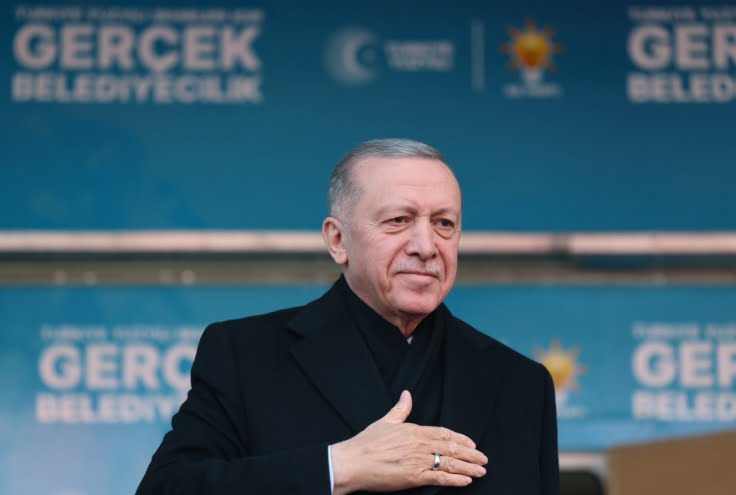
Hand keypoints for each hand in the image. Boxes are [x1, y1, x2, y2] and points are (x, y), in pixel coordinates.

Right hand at [330, 390, 487, 493]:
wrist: (353, 462)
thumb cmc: (366, 443)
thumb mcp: (385, 421)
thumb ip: (400, 409)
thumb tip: (407, 394)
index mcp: (414, 430)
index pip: (444, 433)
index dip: (460, 438)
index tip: (472, 443)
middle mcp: (419, 444)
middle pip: (451, 448)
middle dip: (470, 454)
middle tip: (484, 459)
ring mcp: (418, 461)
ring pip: (449, 463)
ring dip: (468, 467)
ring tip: (481, 470)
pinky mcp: (414, 477)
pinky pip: (439, 478)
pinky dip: (455, 479)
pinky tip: (466, 480)